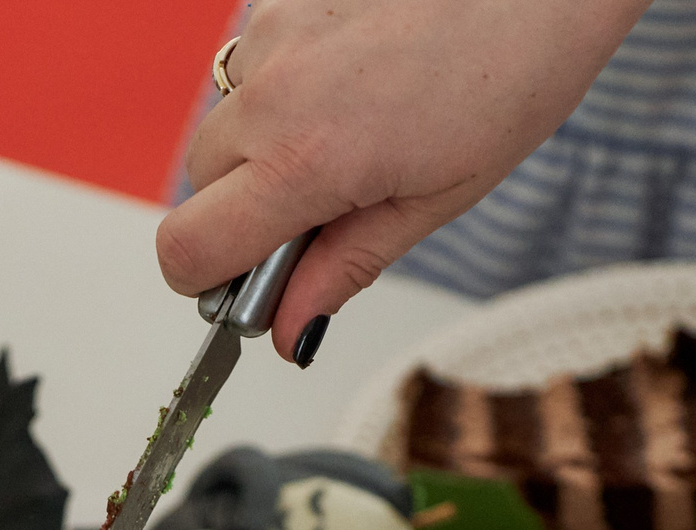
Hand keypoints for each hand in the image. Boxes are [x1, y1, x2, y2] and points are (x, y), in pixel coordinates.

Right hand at [157, 0, 646, 361]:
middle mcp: (271, 96)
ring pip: (221, 125)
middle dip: (242, 210)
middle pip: (197, 189)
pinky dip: (281, 91)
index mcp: (306, 162)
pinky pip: (248, 70)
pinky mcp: (277, 2)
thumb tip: (291, 330)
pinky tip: (345, 83)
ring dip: (260, 146)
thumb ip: (343, 268)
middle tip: (320, 208)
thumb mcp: (432, 202)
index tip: (244, 286)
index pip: (187, 250)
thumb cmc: (508, 76)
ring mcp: (269, 39)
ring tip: (345, 132)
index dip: (204, 282)